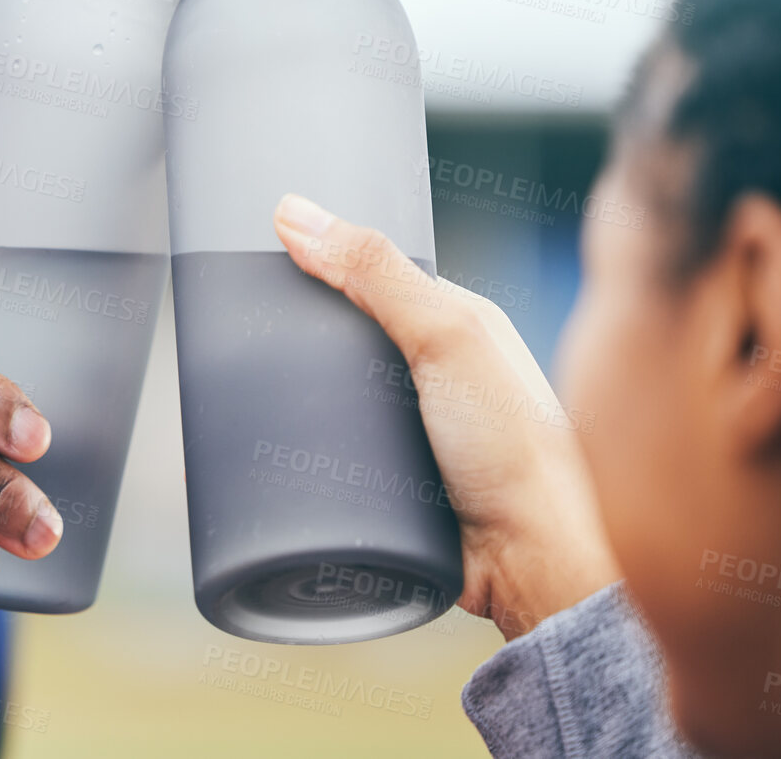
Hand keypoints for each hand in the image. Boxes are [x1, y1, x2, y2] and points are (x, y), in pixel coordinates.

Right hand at [272, 193, 618, 641]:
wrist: (532, 567)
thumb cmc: (515, 451)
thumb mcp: (444, 337)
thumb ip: (377, 273)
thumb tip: (296, 214)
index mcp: (462, 324)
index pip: (377, 275)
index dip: (324, 264)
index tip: (266, 258)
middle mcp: (443, 372)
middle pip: (349, 337)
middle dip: (304, 338)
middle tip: (249, 334)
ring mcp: (420, 429)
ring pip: (339, 399)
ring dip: (304, 402)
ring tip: (252, 393)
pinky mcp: (398, 483)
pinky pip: (338, 453)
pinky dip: (310, 449)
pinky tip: (282, 447)